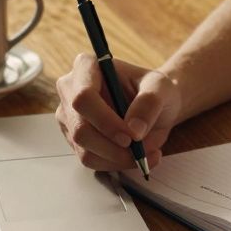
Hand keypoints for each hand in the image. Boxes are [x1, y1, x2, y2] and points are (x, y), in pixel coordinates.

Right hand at [55, 53, 181, 171]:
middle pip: (80, 128)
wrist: (154, 104)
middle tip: (140, 151)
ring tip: (146, 154)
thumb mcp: (161, 88)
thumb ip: (149, 103)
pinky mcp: (74, 138)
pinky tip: (136, 157)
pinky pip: (90, 160)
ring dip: (117, 158)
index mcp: (87, 66)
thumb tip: (134, 130)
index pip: (83, 97)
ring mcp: (69, 116)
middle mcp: (70, 90)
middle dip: (112, 146)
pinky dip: (115, 164)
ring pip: (84, 149)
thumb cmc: (154, 89)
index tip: (131, 136)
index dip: (105, 121)